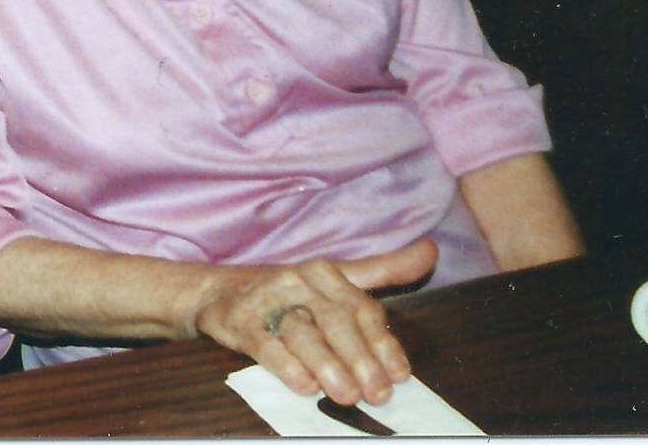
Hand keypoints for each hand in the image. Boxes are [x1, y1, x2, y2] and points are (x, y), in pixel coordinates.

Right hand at [182, 238, 437, 406]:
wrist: (216, 292)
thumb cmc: (287, 293)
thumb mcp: (333, 278)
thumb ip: (382, 270)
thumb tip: (431, 252)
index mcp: (323, 272)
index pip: (360, 307)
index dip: (382, 342)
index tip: (400, 375)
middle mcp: (296, 281)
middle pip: (335, 320)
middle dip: (360, 359)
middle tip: (378, 394)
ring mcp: (266, 301)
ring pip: (302, 333)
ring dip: (328, 365)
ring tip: (348, 395)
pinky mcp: (239, 322)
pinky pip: (265, 344)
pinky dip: (286, 366)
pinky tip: (305, 386)